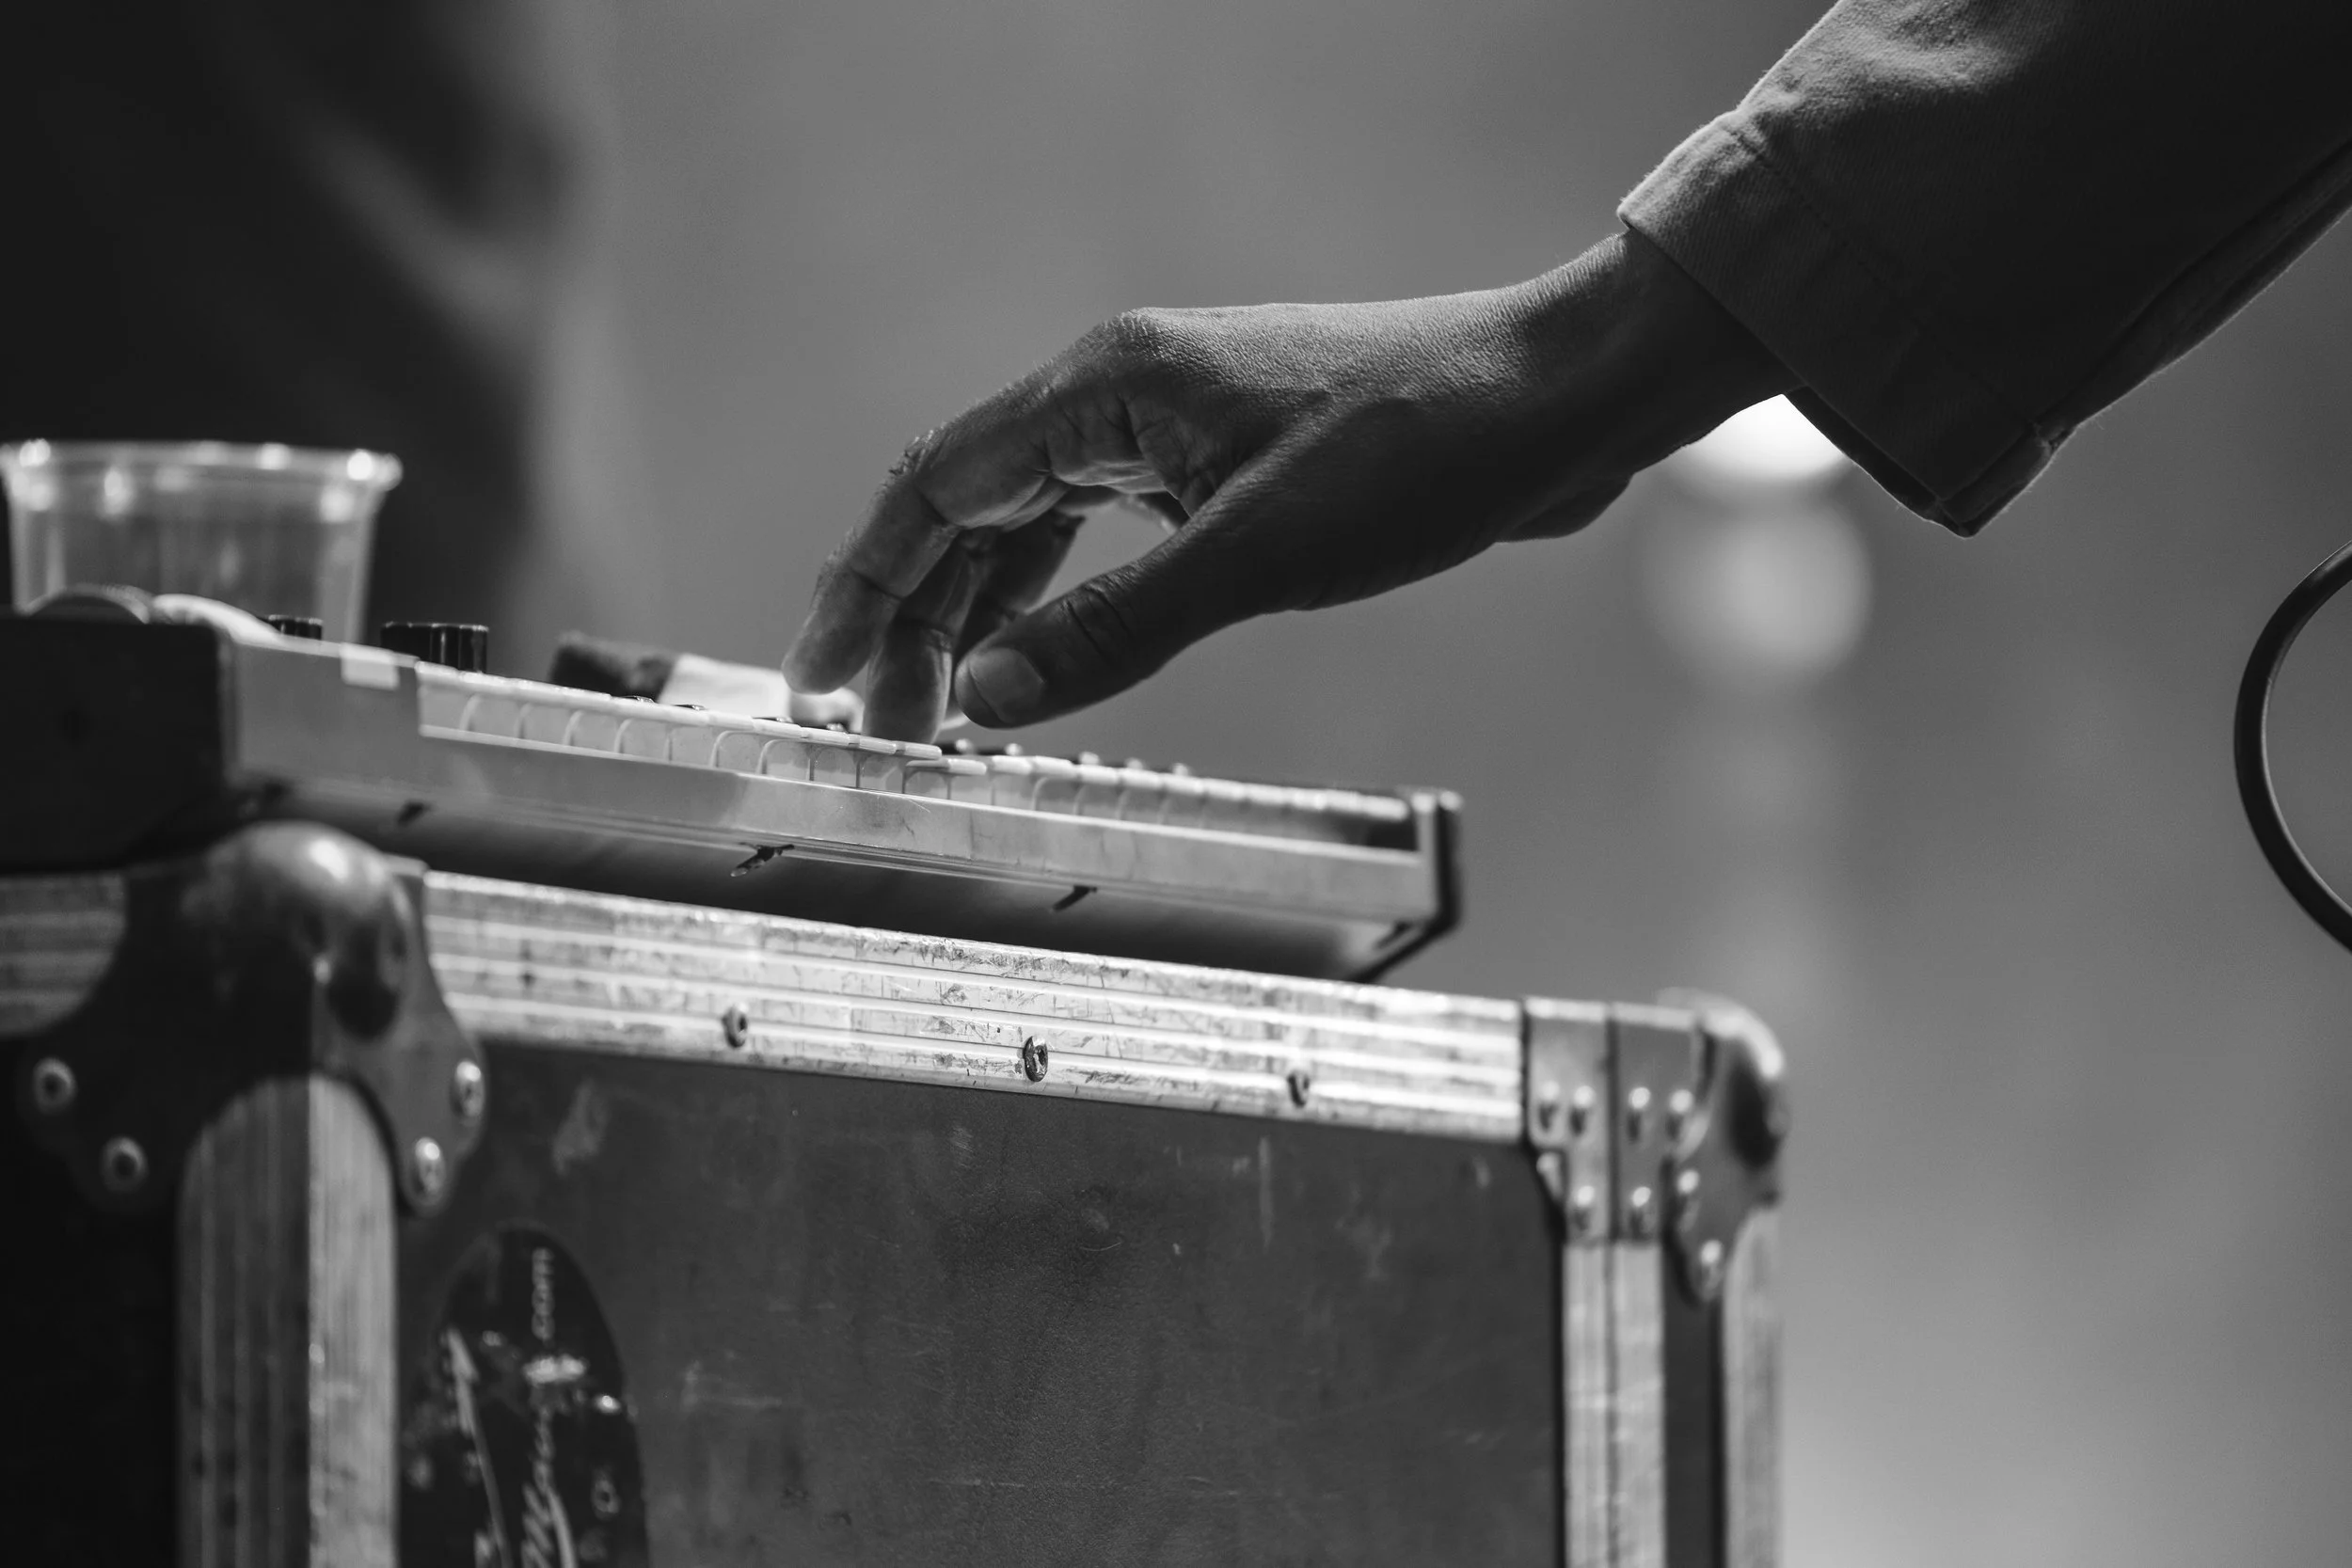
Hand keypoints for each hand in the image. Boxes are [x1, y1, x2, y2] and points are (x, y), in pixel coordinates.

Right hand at [783, 232, 1792, 739]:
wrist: (1553, 400)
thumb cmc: (1421, 451)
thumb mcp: (1256, 556)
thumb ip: (1112, 630)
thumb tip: (987, 698)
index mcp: (1107, 389)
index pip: (934, 487)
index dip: (863, 589)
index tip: (820, 681)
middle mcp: (1121, 393)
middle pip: (966, 507)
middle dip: (907, 617)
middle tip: (870, 725)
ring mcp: (1172, 425)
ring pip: (1029, 522)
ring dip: (975, 614)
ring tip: (935, 710)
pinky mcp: (1221, 462)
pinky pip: (1096, 530)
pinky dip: (1051, 597)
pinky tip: (1037, 654)